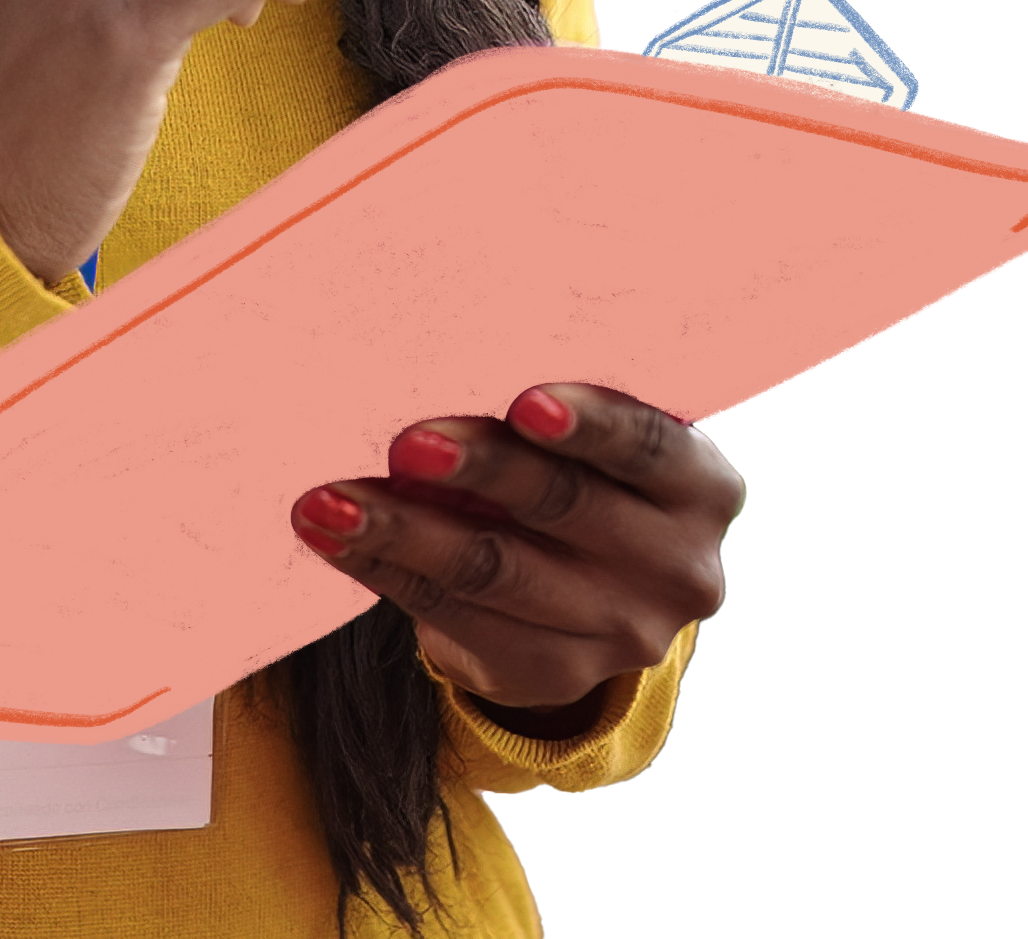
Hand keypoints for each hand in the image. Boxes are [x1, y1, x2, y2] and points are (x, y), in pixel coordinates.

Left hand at [290, 384, 744, 726]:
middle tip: (405, 443)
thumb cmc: (579, 464)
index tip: (523, 402)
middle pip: (563, 508)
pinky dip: (382, 568)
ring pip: (495, 574)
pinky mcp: (550, 674)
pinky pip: (452, 618)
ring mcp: (618, 634)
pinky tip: (331, 535)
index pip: (648, 447)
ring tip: (327, 500)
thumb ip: (544, 408)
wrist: (593, 580)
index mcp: (699, 487)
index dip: (588, 424)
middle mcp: (676, 569)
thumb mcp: (592, 434)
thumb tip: (435, 353)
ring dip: (402, 530)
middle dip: (478, 471)